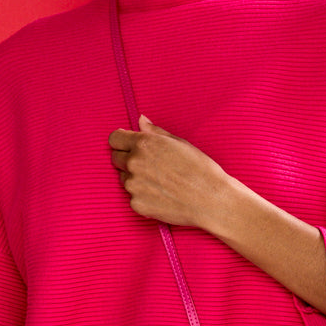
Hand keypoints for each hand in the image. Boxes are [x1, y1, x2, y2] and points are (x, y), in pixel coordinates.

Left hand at [108, 115, 231, 228]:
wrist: (211, 200)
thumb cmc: (200, 169)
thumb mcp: (180, 143)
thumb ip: (155, 132)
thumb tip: (140, 120)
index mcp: (144, 144)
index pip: (114, 139)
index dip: (122, 142)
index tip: (129, 146)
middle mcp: (134, 163)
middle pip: (116, 158)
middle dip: (127, 159)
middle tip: (149, 165)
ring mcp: (133, 185)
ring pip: (124, 178)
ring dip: (135, 178)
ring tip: (160, 181)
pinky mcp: (136, 204)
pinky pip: (132, 197)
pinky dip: (143, 196)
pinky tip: (162, 195)